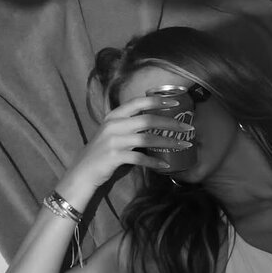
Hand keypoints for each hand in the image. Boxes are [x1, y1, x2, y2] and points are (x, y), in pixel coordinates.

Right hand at [66, 94, 194, 191]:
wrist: (83, 172)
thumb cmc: (102, 152)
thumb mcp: (113, 133)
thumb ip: (130, 126)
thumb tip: (156, 123)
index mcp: (114, 116)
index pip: (138, 102)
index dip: (157, 100)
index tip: (176, 101)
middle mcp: (113, 125)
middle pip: (147, 120)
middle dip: (171, 123)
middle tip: (188, 128)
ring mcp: (113, 141)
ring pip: (147, 139)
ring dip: (168, 142)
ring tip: (184, 145)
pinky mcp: (114, 157)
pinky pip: (140, 158)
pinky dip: (154, 162)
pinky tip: (166, 165)